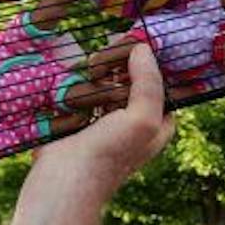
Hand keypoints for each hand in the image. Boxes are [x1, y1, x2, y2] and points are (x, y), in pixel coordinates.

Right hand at [32, 39, 173, 193]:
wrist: (63, 183)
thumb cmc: (109, 154)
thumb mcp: (142, 119)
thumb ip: (148, 84)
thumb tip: (142, 50)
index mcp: (155, 127)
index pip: (162, 87)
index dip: (153, 65)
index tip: (138, 42)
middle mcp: (133, 126)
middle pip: (132, 85)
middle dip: (123, 66)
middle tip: (110, 48)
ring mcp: (104, 126)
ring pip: (106, 88)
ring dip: (99, 73)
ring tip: (92, 61)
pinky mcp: (77, 125)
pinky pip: (82, 97)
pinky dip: (79, 84)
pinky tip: (74, 72)